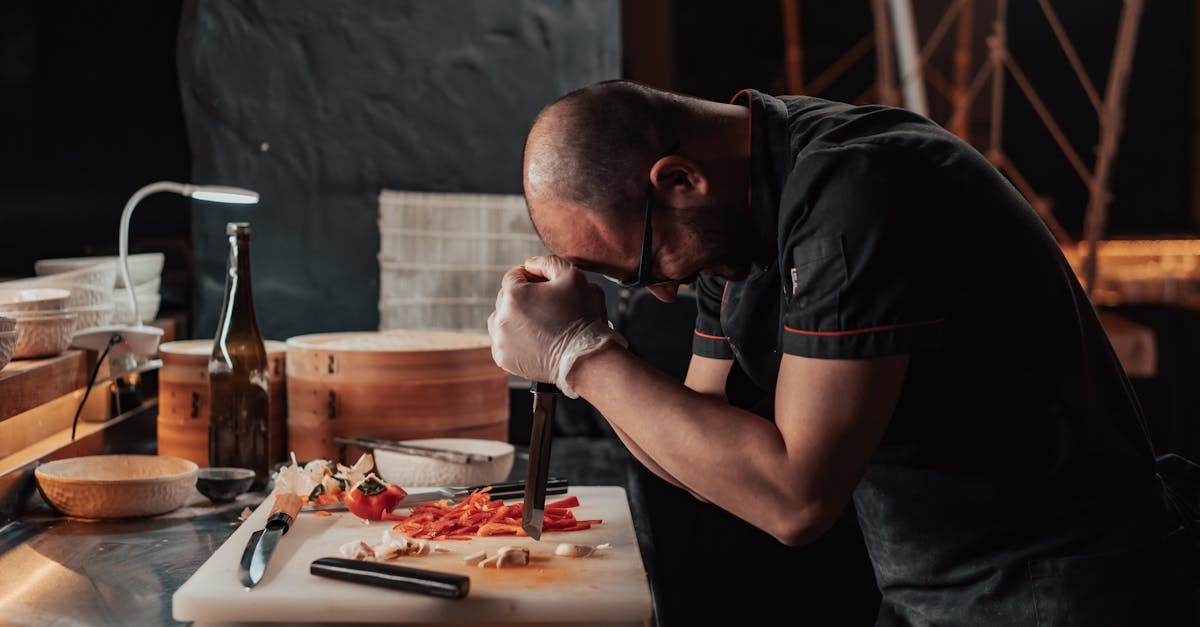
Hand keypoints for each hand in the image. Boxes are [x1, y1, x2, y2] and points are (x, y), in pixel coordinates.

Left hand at [487, 255, 626, 397]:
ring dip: (514, 316)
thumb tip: (530, 265)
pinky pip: (502, 341)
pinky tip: (533, 337)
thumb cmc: (581, 316)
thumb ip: (547, 262)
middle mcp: (501, 317)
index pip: (514, 275)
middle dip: (523, 297)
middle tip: (546, 305)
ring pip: (500, 318)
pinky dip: (513, 338)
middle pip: (506, 297)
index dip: (531, 277)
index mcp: (514, 294)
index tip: (545, 286)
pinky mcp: (503, 358)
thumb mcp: (572, 275)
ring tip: (537, 321)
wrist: (584, 356)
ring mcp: (500, 340)